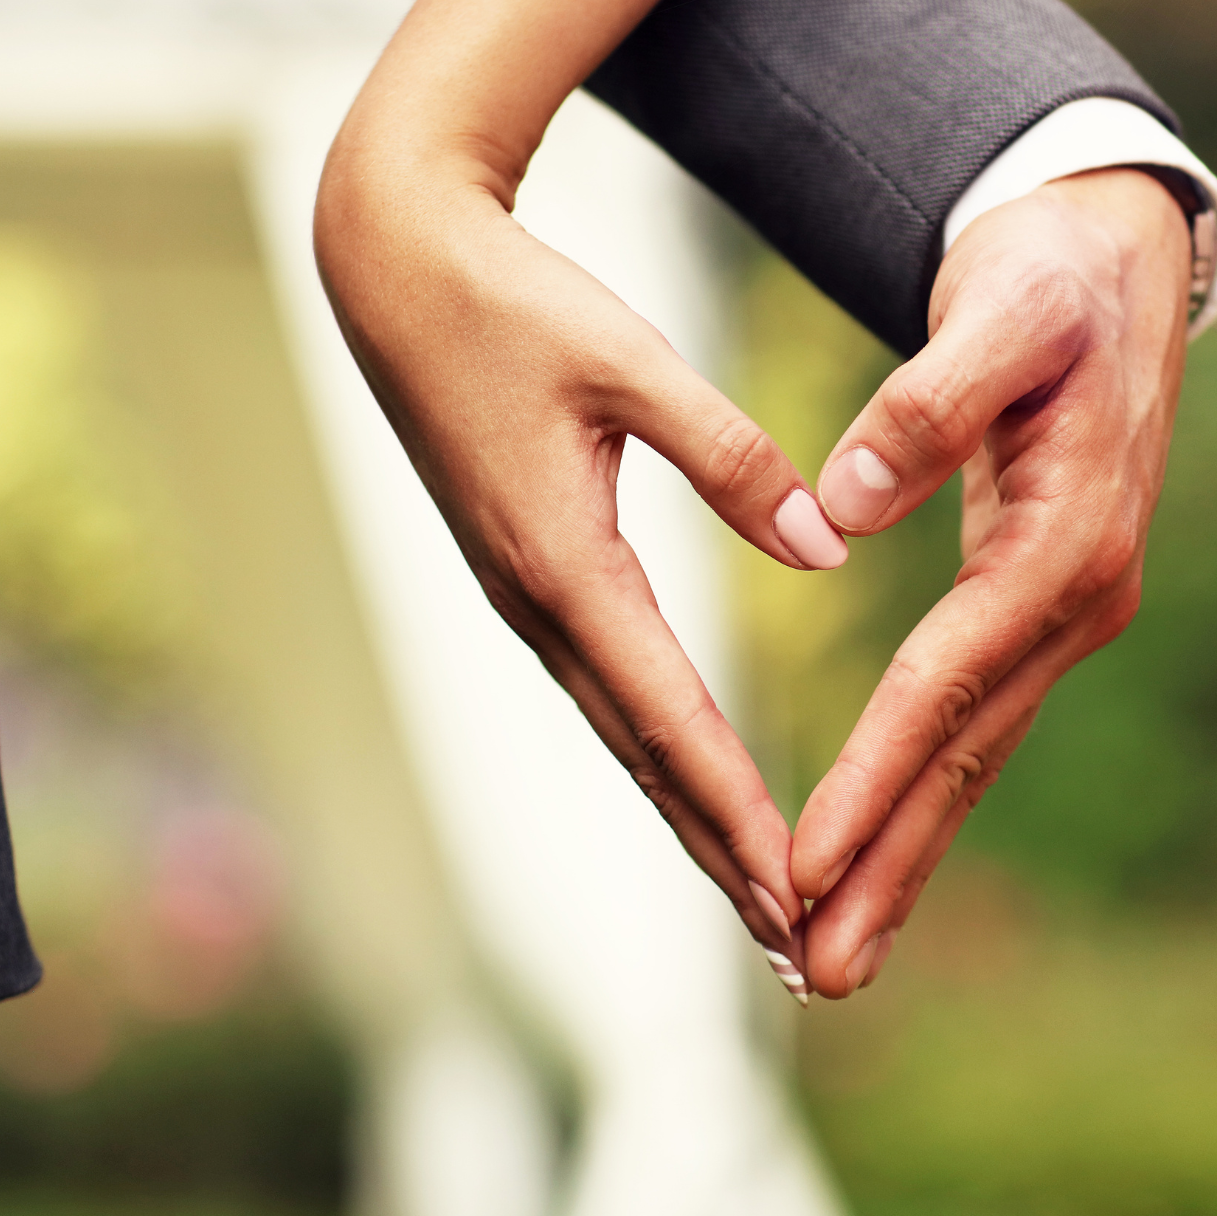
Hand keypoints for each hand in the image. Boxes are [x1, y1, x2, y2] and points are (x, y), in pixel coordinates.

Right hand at [314, 133, 846, 995]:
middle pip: (642, 756)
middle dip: (718, 853)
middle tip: (794, 948)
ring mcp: (522, 595)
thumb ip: (731, 457)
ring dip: (688, 816)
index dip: (736, 810)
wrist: (392, 268)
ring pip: (620, 731)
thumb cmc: (511, 302)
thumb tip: (824, 550)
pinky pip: (602, 685)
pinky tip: (690, 777)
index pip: (669, 716)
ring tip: (757, 895)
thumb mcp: (630, 363)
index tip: (795, 892)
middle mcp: (537, 602)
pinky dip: (656, 749)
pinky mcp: (524, 571)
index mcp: (564, 563)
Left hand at [790, 168, 1191, 995]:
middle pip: (967, 754)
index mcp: (1066, 540)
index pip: (948, 680)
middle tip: (820, 970)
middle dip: (891, 865)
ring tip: (838, 953)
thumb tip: (842, 503)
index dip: (876, 774)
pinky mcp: (1035, 605)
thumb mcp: (1002, 309)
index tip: (804, 859)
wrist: (1112, 261)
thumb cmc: (1052, 280)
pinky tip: (880, 850)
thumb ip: (930, 400)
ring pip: (973, 754)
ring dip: (905, 856)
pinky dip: (922, 793)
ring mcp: (1064, 610)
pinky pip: (972, 718)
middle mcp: (1077, 598)